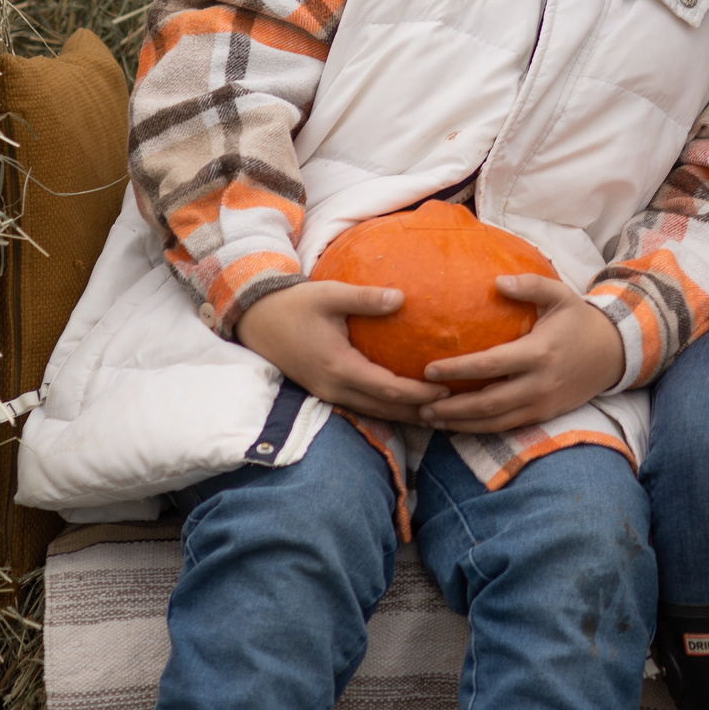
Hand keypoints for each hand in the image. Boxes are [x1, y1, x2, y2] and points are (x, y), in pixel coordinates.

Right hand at [234, 280, 439, 421]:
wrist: (255, 319)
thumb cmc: (294, 303)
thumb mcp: (330, 294)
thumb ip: (366, 298)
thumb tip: (402, 298)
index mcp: (338, 366)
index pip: (388, 389)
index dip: (419, 394)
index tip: (447, 390)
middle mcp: (333, 387)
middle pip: (384, 409)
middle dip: (419, 411)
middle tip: (453, 409)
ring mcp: (327, 393)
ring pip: (373, 412)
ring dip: (404, 415)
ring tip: (437, 414)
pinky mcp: (324, 391)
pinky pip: (361, 406)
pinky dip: (386, 408)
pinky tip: (405, 405)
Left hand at [416, 275, 627, 433]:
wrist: (613, 354)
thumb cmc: (579, 321)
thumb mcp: (561, 295)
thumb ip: (530, 285)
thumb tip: (497, 281)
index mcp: (539, 352)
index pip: (490, 365)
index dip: (458, 369)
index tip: (429, 368)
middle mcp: (539, 383)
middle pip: (488, 403)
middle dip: (451, 407)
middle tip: (420, 404)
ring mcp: (542, 403)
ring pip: (494, 422)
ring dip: (460, 423)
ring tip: (429, 418)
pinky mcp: (544, 415)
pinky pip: (507, 427)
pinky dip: (479, 429)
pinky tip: (456, 425)